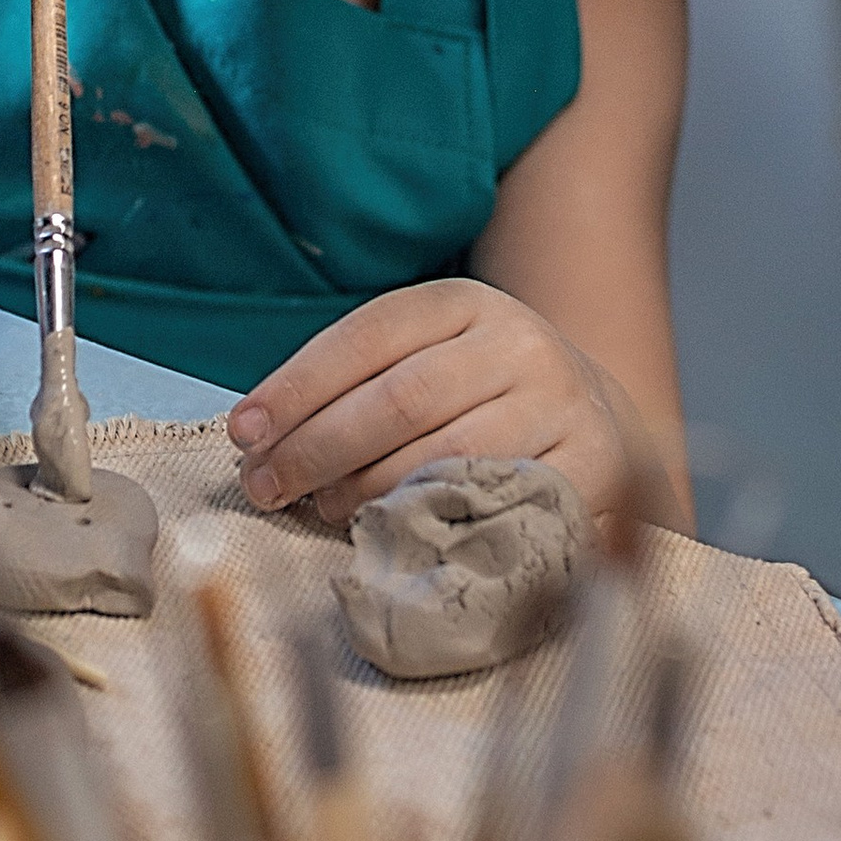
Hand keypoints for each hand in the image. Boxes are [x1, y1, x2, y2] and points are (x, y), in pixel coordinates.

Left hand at [227, 279, 663, 530]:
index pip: (369, 335)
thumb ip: (351, 387)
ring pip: (448, 455)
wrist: (597, 419)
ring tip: (322, 509)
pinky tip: (396, 538)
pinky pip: (500, 504)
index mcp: (465, 302)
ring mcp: (562, 403)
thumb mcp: (422, 360)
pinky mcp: (592, 466)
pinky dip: (440, 525)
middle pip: (401, 398)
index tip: (242, 433)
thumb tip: (258, 440)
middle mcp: (520, 342)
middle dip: (318, 448)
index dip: (297, 386)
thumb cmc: (476, 398)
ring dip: (368, 492)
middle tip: (264, 487)